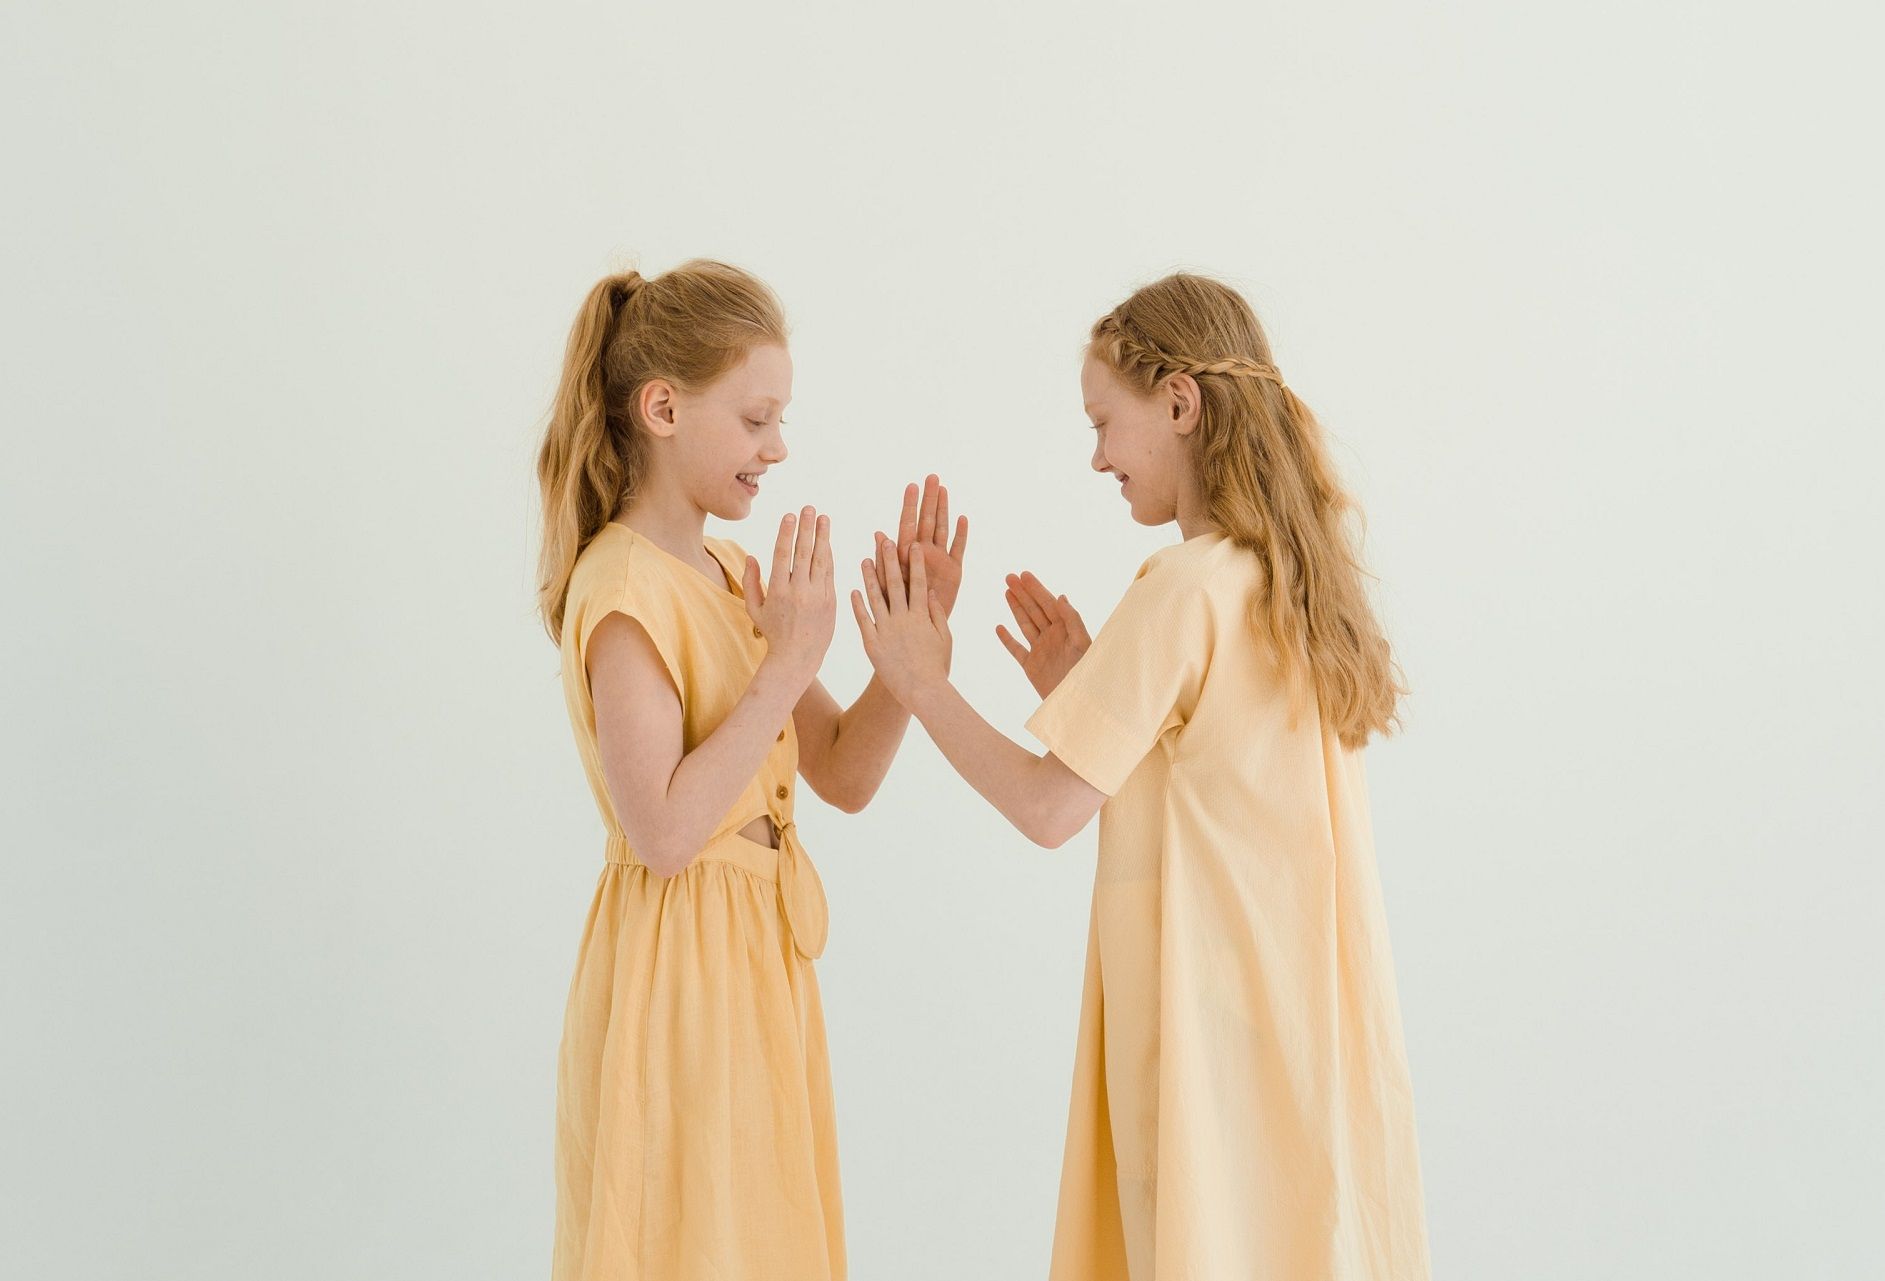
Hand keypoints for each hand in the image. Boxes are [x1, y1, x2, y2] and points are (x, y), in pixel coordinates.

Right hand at [744, 507, 835, 681]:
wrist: (797, 657)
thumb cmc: (773, 632)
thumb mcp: (754, 609)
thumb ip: (751, 581)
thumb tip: (751, 556)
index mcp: (778, 592)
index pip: (783, 555)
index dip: (787, 533)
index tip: (790, 515)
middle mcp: (799, 592)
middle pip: (804, 553)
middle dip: (807, 528)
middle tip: (810, 508)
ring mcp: (818, 597)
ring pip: (821, 560)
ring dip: (823, 537)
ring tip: (824, 518)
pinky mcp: (831, 602)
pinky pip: (830, 574)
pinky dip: (829, 556)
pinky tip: (827, 542)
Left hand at [852, 530, 952, 709]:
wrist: (923, 691)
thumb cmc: (937, 667)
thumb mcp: (944, 638)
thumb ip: (936, 614)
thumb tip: (931, 592)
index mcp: (922, 616)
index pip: (917, 583)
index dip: (914, 563)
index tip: (911, 544)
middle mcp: (902, 619)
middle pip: (894, 584)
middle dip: (889, 560)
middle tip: (884, 540)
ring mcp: (886, 631)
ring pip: (875, 598)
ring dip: (869, 577)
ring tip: (864, 559)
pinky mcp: (872, 644)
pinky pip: (863, 621)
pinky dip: (857, 605)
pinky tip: (852, 590)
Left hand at [886, 473, 968, 617]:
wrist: (920, 635)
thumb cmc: (900, 610)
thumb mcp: (891, 586)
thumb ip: (886, 560)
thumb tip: (878, 534)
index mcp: (905, 556)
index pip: (907, 525)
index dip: (910, 505)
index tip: (912, 485)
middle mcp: (923, 555)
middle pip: (926, 522)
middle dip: (929, 499)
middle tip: (932, 477)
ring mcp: (939, 561)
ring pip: (942, 530)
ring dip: (943, 510)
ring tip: (944, 489)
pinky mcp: (954, 572)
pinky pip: (958, 549)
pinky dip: (961, 535)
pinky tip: (963, 518)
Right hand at [995, 571, 1089, 698]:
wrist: (1077, 704)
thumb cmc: (1086, 674)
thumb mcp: (1082, 644)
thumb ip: (1073, 620)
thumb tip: (1062, 597)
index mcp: (1066, 630)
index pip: (1049, 604)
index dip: (1037, 589)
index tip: (1024, 575)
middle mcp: (1053, 638)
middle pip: (1035, 610)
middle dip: (1023, 593)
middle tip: (1009, 576)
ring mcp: (1041, 652)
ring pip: (1025, 625)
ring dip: (1016, 608)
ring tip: (1006, 591)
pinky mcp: (1031, 668)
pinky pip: (1017, 650)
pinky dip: (1007, 640)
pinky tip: (999, 628)